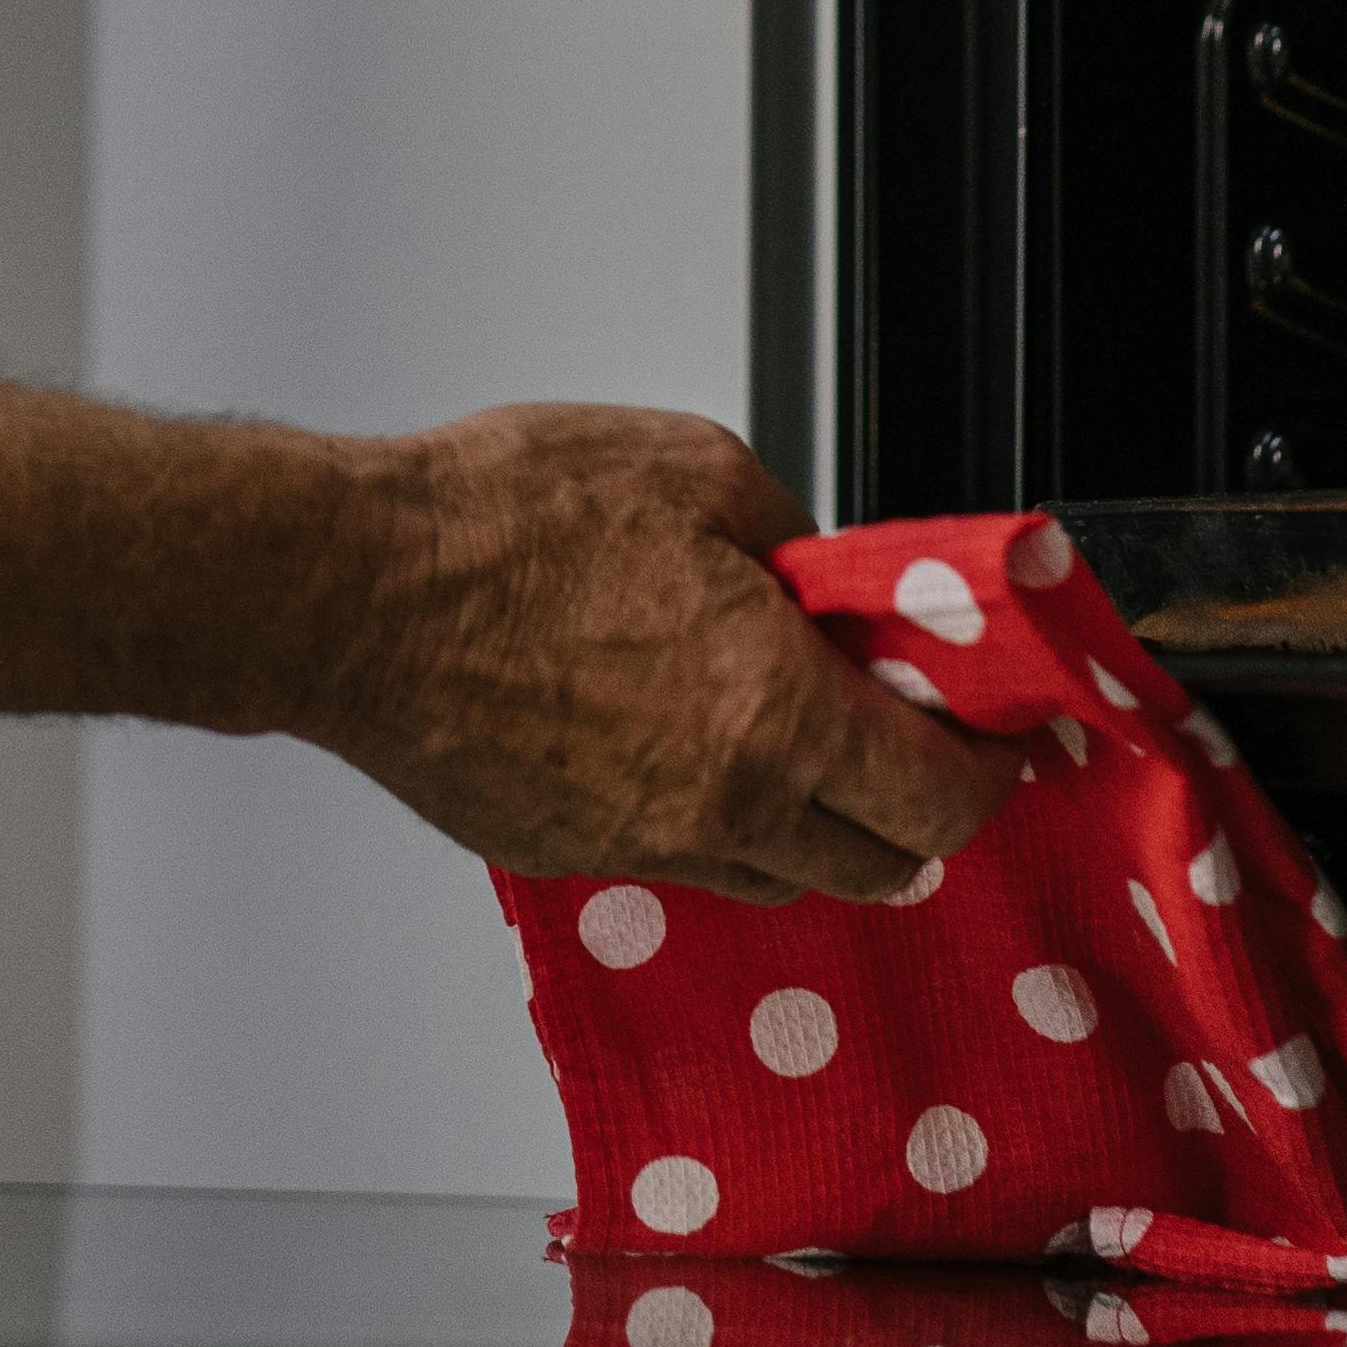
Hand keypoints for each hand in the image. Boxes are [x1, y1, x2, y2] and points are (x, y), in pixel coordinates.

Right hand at [308, 404, 1020, 905]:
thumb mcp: (695, 468)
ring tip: (796, 744)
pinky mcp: (567, 854)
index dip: (987, 775)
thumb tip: (828, 588)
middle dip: (917, 815)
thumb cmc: (499, 520)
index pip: (937, 798)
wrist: (351, 595)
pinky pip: (679, 862)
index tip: (995, 744)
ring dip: (815, 826)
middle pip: (876, 866)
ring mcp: (636, 843)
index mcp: (772, 711)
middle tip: (913, 749)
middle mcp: (717, 802)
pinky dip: (714, 824)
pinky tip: (684, 748)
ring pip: (778, 878)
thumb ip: (796, 544)